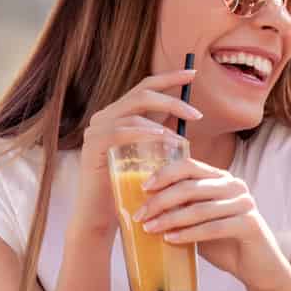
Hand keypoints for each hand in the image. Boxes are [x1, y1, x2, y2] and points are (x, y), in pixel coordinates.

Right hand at [73, 68, 201, 236]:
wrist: (102, 217)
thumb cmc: (130, 188)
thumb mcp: (150, 155)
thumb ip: (162, 133)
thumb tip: (188, 114)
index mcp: (118, 115)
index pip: (145, 87)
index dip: (169, 77)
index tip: (193, 73)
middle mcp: (104, 117)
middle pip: (141, 93)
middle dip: (173, 99)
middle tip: (198, 114)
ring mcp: (95, 129)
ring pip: (133, 110)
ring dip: (162, 120)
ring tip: (183, 137)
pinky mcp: (93, 145)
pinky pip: (121, 130)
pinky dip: (144, 132)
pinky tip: (163, 138)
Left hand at [136, 158, 290, 290]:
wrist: (257, 267)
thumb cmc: (225, 243)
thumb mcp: (199, 222)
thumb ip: (181, 210)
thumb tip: (144, 208)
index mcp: (221, 178)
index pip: (189, 165)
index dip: (164, 174)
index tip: (143, 189)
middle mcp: (234, 185)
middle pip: (191, 186)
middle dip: (161, 200)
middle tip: (140, 215)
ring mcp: (244, 203)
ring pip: (200, 208)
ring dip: (170, 219)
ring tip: (150, 229)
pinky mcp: (250, 224)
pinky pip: (213, 227)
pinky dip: (189, 234)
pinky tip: (170, 240)